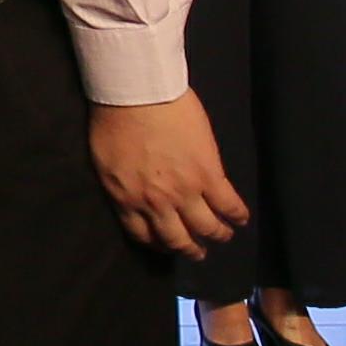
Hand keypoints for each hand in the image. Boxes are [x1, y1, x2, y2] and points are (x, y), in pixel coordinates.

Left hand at [86, 92, 249, 260]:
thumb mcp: (105, 162)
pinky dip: (237, 214)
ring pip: (206, 227)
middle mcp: (156, 203)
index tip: (166, 245)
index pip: (143, 235)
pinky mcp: (208, 175)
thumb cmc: (114, 118)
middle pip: (177, 239)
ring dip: (217, 235)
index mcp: (126, 199)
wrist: (136, 93)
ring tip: (223, 235)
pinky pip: (228, 204)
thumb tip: (132, 192)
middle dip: (190, 249)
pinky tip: (240, 217)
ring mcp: (184, 191)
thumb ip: (120, 184)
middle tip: (198, 252)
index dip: (158, 244)